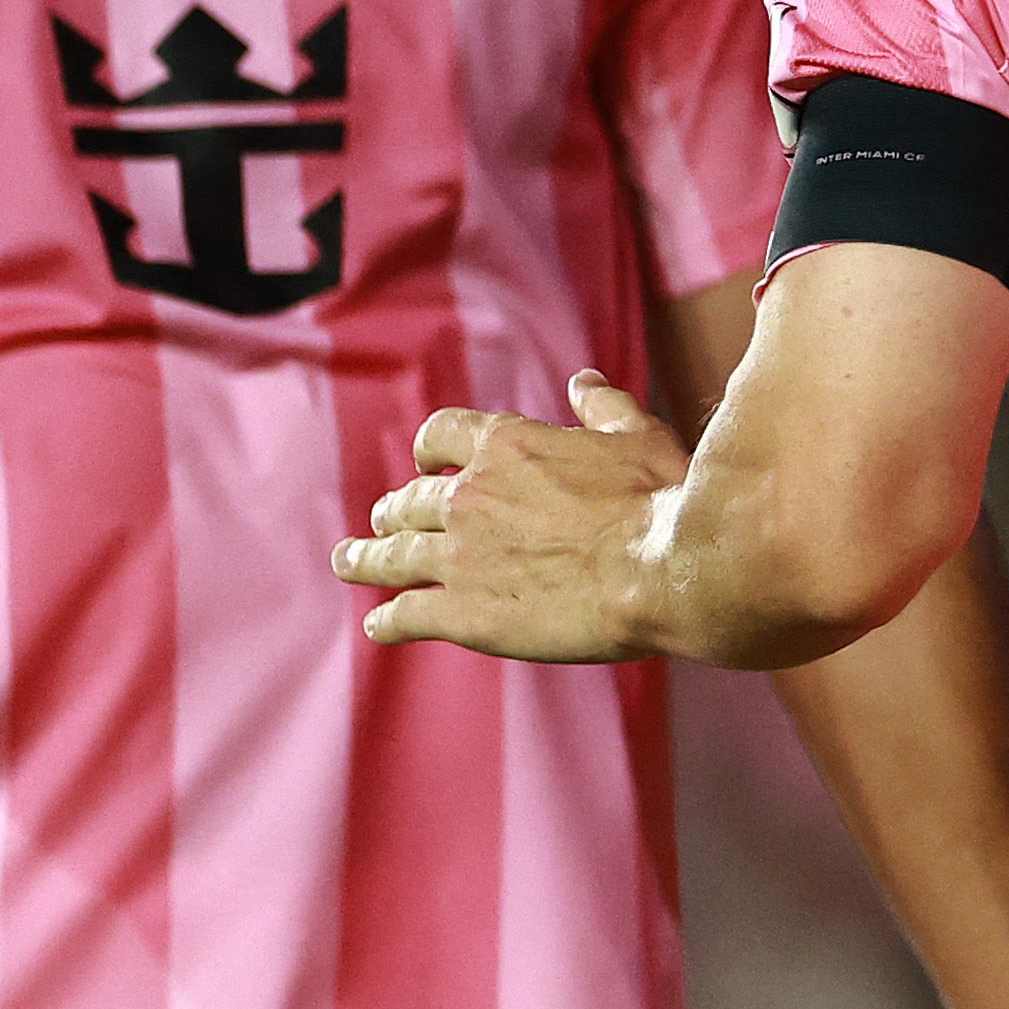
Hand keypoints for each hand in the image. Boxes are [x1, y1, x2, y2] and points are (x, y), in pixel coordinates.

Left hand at [332, 375, 688, 659]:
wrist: (660, 570)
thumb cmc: (659, 499)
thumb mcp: (636, 435)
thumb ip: (602, 407)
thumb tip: (583, 382)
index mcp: (506, 445)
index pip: (440, 434)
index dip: (427, 449)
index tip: (422, 462)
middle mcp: (469, 495)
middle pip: (408, 499)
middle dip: (392, 509)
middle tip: (381, 520)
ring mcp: (459, 555)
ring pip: (392, 554)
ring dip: (365, 557)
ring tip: (348, 560)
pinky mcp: (463, 613)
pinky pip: (406, 614)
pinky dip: (388, 619)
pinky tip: (378, 625)